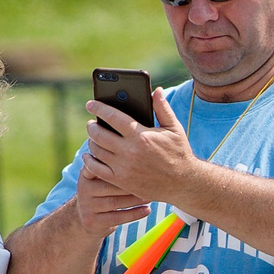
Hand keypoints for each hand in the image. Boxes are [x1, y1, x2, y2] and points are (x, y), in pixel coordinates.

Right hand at [74, 167, 151, 238]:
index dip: (120, 167)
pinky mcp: (92, 221)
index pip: (103, 168)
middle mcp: (84, 189)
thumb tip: (137, 148)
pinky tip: (147, 210)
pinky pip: (117, 217)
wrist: (88, 219)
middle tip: (151, 183)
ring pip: (115, 202)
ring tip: (150, 197)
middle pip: (111, 186)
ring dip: (135, 200)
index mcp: (86, 174)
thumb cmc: (103, 193)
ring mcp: (86, 206)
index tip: (141, 165)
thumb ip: (111, 164)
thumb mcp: (102, 177)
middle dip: (132, 185)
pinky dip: (134, 214)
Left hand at [83, 92, 200, 209]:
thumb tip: (156, 90)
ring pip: (96, 150)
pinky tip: (90, 155)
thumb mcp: (174, 128)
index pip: (112, 116)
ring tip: (94, 137)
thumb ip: (163, 108)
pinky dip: (89, 161)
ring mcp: (124, 167)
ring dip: (91, 141)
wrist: (184, 183)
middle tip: (91, 123)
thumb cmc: (179, 153)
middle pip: (99, 133)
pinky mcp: (121, 181)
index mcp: (141, 135)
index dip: (98, 108)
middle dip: (91, 125)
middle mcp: (130, 151)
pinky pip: (96, 169)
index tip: (90, 104)